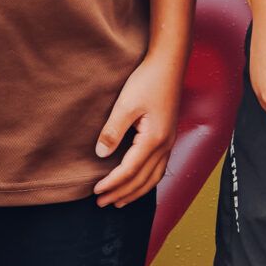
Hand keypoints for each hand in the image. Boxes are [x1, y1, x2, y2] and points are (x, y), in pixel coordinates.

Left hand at [93, 54, 182, 205]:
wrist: (169, 63)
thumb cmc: (148, 80)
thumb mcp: (125, 104)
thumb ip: (113, 132)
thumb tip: (101, 155)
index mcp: (153, 139)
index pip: (129, 171)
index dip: (111, 183)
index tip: (95, 192)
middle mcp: (165, 145)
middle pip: (142, 180)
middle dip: (122, 193)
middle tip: (102, 203)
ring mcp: (169, 141)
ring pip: (153, 177)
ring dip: (136, 191)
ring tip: (120, 200)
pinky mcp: (168, 136)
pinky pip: (159, 167)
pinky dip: (147, 180)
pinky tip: (139, 181)